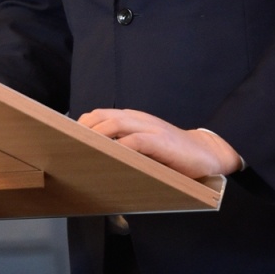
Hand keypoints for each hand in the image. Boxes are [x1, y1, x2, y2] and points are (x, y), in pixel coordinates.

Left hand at [77, 108, 242, 178]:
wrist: (208, 152)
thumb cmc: (172, 153)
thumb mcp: (145, 144)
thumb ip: (124, 145)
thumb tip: (95, 159)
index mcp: (132, 118)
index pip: (99, 114)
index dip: (81, 124)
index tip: (66, 138)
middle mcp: (138, 119)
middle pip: (102, 116)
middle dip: (82, 130)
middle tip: (67, 146)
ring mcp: (151, 128)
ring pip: (115, 123)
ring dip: (96, 136)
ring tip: (81, 149)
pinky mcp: (161, 142)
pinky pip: (136, 140)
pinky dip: (121, 147)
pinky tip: (110, 157)